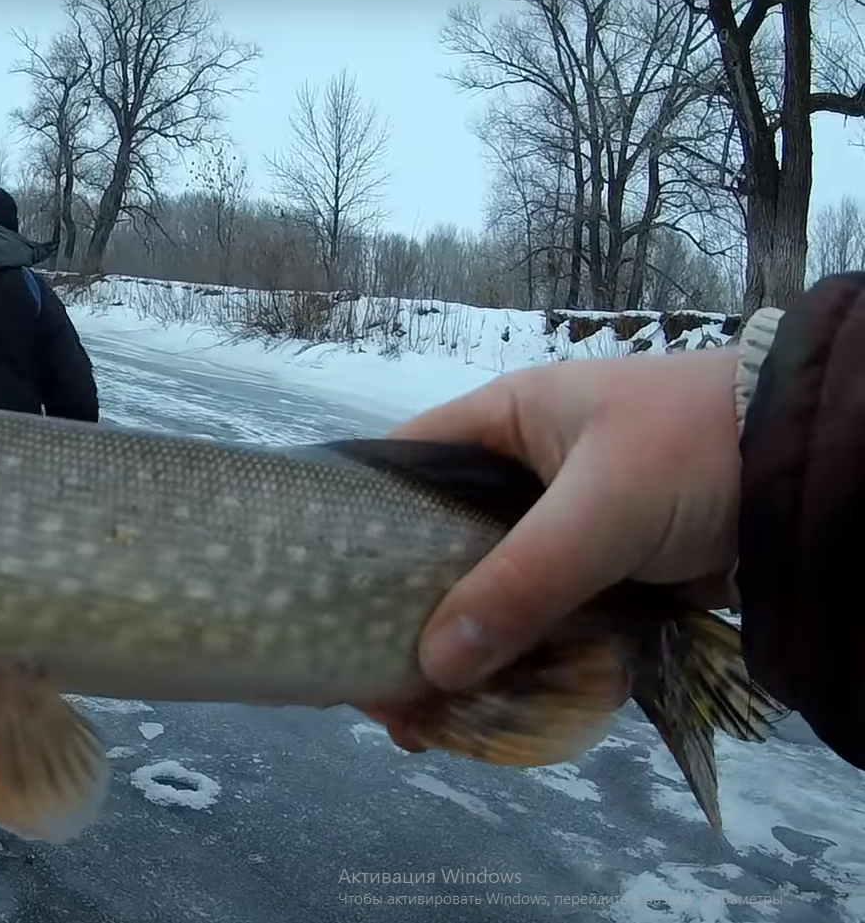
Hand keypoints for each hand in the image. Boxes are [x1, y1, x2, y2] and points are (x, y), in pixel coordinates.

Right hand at [365, 348, 743, 749]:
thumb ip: (518, 585)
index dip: (359, 533)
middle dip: (406, 621)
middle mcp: (519, 477)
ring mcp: (563, 531)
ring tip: (422, 720)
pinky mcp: (605, 579)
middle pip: (436, 552)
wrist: (815, 471)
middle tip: (376, 687)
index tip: (328, 602)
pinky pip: (542, 626)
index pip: (400, 471)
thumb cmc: (695, 451)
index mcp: (502, 424)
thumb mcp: (600, 510)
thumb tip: (432, 667)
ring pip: (488, 597)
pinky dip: (517, 665)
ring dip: (459, 655)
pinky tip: (485, 711)